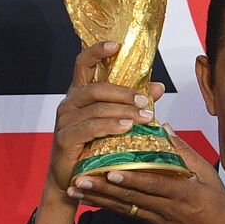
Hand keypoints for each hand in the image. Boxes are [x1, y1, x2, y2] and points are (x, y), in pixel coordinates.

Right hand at [45, 42, 163, 192]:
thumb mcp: (117, 122)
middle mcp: (70, 103)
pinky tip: (127, 128)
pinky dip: (110, 126)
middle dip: (125, 92)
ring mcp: (65, 120)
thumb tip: (159, 87)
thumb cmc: (97, 147)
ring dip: (124, 111)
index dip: (98, 51)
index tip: (117, 45)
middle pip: (97, 88)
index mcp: (80, 94)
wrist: (77, 179)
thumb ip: (134, 103)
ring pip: (97, 108)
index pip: (84, 64)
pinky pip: (90, 127)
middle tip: (147, 101)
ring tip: (146, 117)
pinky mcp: (65, 138)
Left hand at [69, 131, 224, 223]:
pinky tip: (91, 201)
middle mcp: (168, 208)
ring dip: (99, 199)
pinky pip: (129, 215)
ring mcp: (160, 219)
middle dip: (104, 188)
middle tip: (79, 178)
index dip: (132, 180)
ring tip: (76, 189)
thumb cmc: (220, 208)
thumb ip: (186, 154)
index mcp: (185, 193)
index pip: (155, 185)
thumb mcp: (210, 177)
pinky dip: (109, 207)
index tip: (111, 172)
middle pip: (132, 197)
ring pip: (125, 207)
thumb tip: (164, 129)